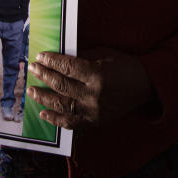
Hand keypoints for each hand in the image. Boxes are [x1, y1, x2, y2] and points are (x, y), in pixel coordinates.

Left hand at [27, 48, 152, 129]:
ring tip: (31, 90)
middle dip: (44, 76)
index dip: (51, 61)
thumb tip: (58, 57)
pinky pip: (71, 123)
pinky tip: (43, 113)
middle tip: (33, 69)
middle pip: (61, 85)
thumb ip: (81, 57)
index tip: (40, 56)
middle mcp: (93, 95)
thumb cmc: (125, 66)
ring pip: (62, 105)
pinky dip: (56, 119)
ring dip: (43, 97)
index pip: (67, 67)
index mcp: (97, 75)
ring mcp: (93, 111)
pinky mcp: (95, 122)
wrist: (146, 86)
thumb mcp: (105, 55)